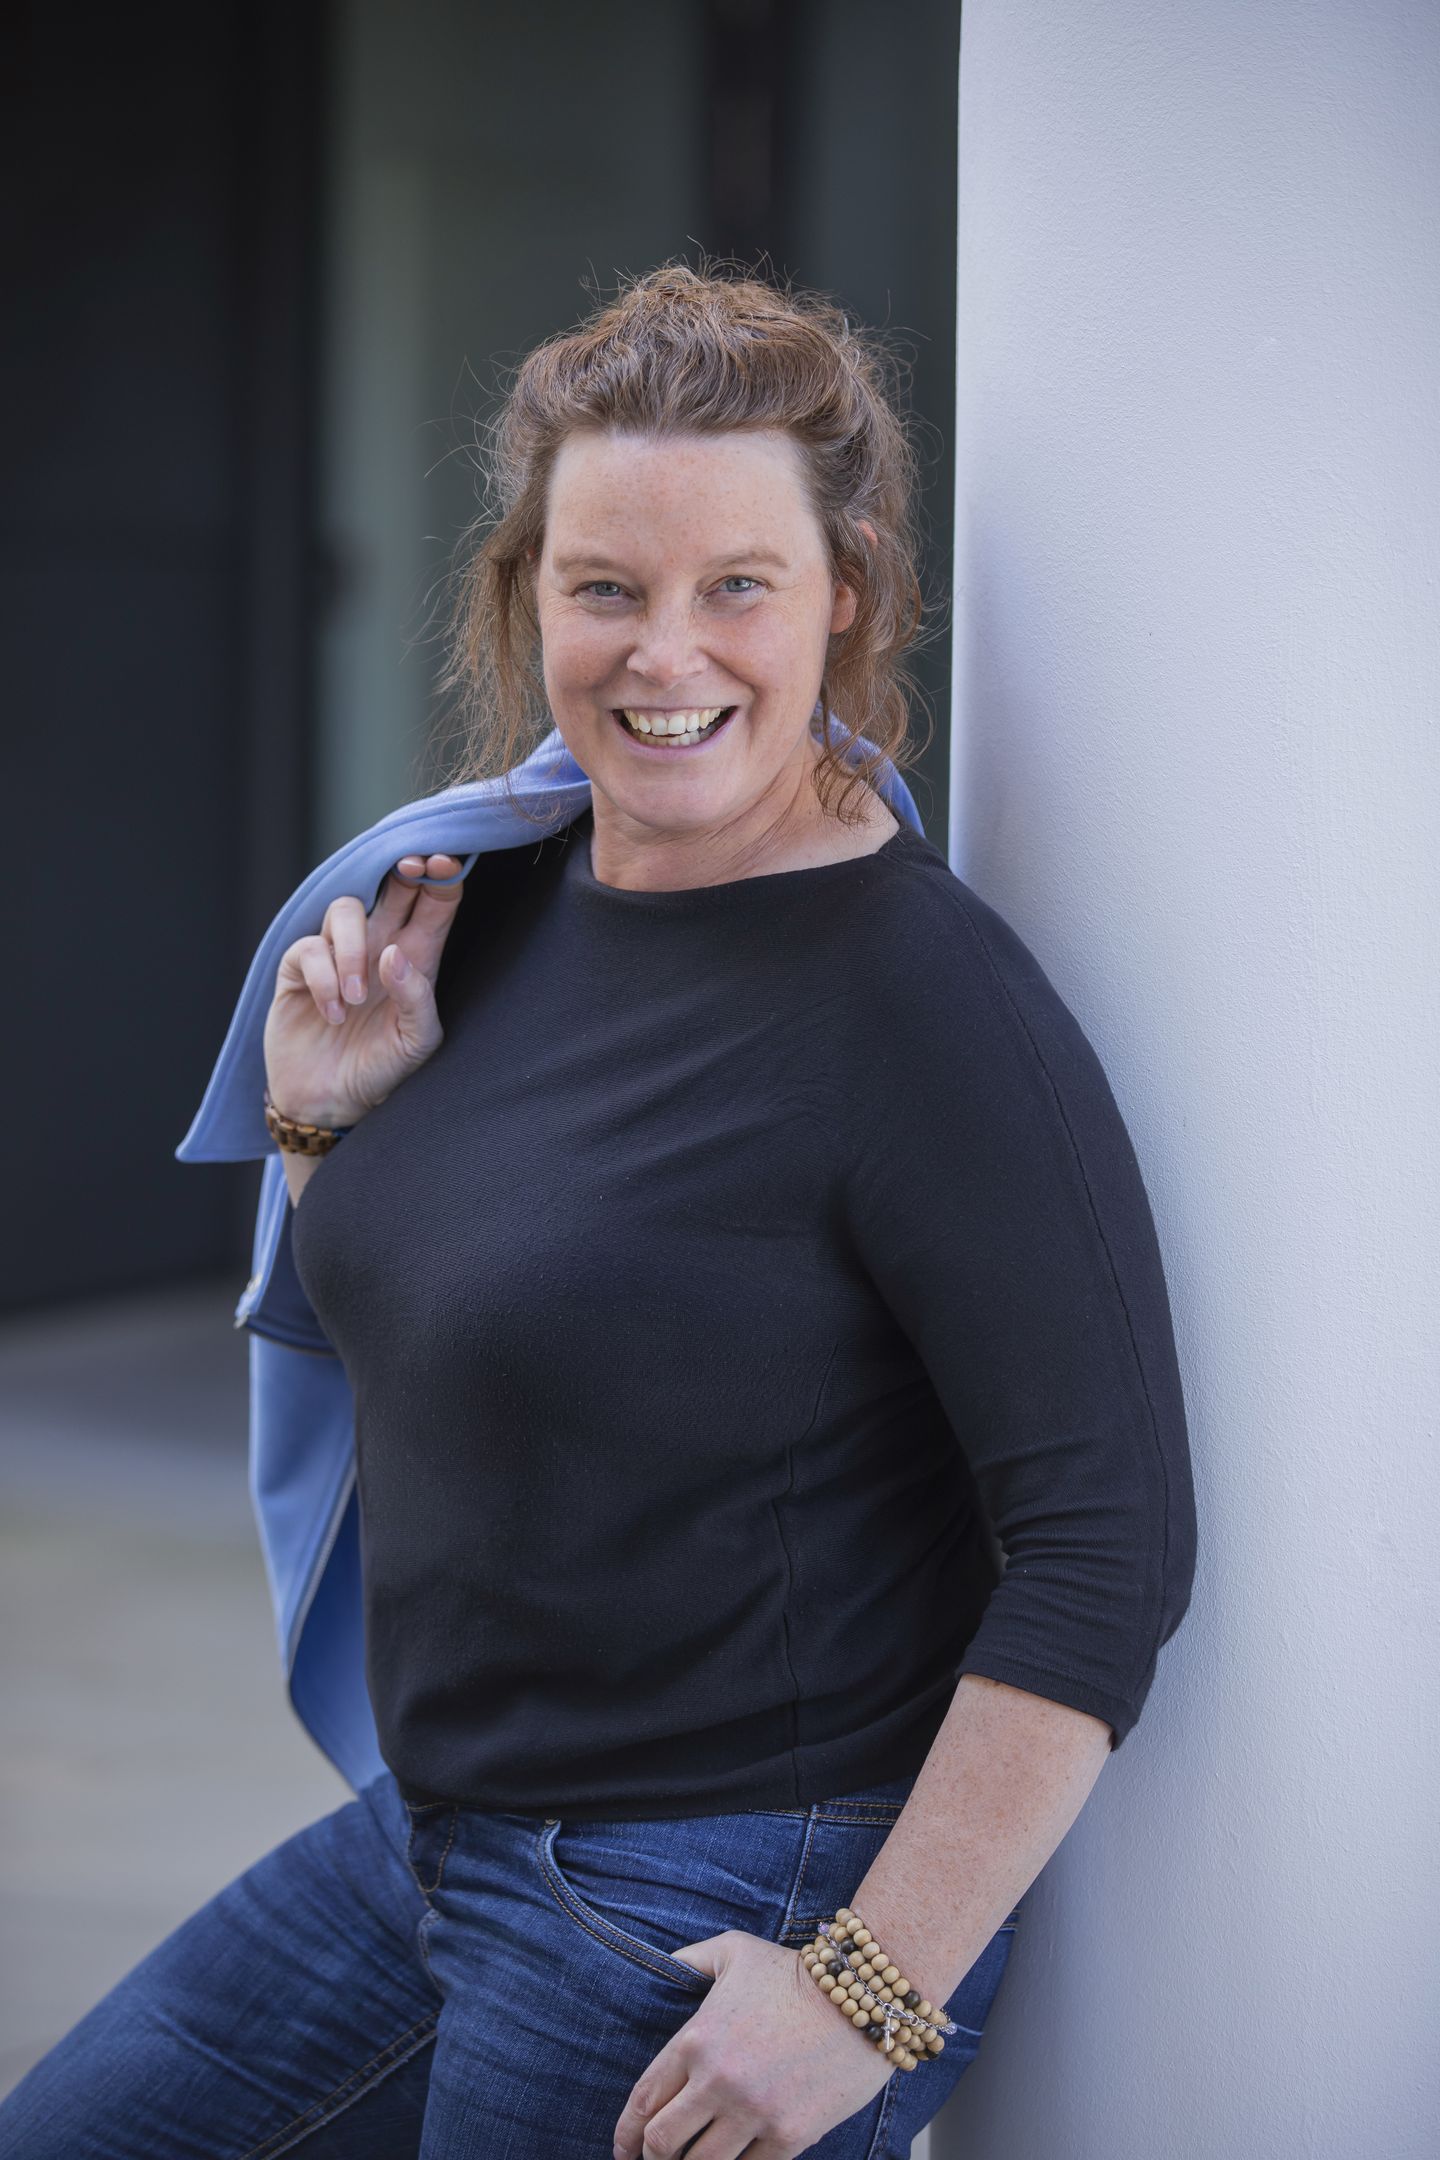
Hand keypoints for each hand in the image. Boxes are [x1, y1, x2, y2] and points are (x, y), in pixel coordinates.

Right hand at [262, 853, 465, 1129]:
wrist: (330, 1101)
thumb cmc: (381, 1069)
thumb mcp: (416, 1042)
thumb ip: (416, 998)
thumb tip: (394, 954)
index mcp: (416, 957)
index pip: (434, 902)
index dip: (441, 875)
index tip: (443, 862)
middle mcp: (379, 946)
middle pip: (392, 886)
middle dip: (401, 870)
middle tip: (409, 870)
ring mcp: (338, 954)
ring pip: (346, 908)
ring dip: (354, 948)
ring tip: (357, 998)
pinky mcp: (300, 969)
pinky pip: (310, 949)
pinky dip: (324, 980)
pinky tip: (334, 1014)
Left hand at [612, 1930, 893, 2159]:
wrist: (863, 1998)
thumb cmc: (796, 1973)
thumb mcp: (734, 1951)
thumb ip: (690, 1959)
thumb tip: (662, 1967)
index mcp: (696, 2040)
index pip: (644, 2099)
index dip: (626, 2131)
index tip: (623, 2147)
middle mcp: (717, 2081)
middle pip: (662, 2142)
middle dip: (651, 2157)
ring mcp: (752, 2113)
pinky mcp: (788, 2137)